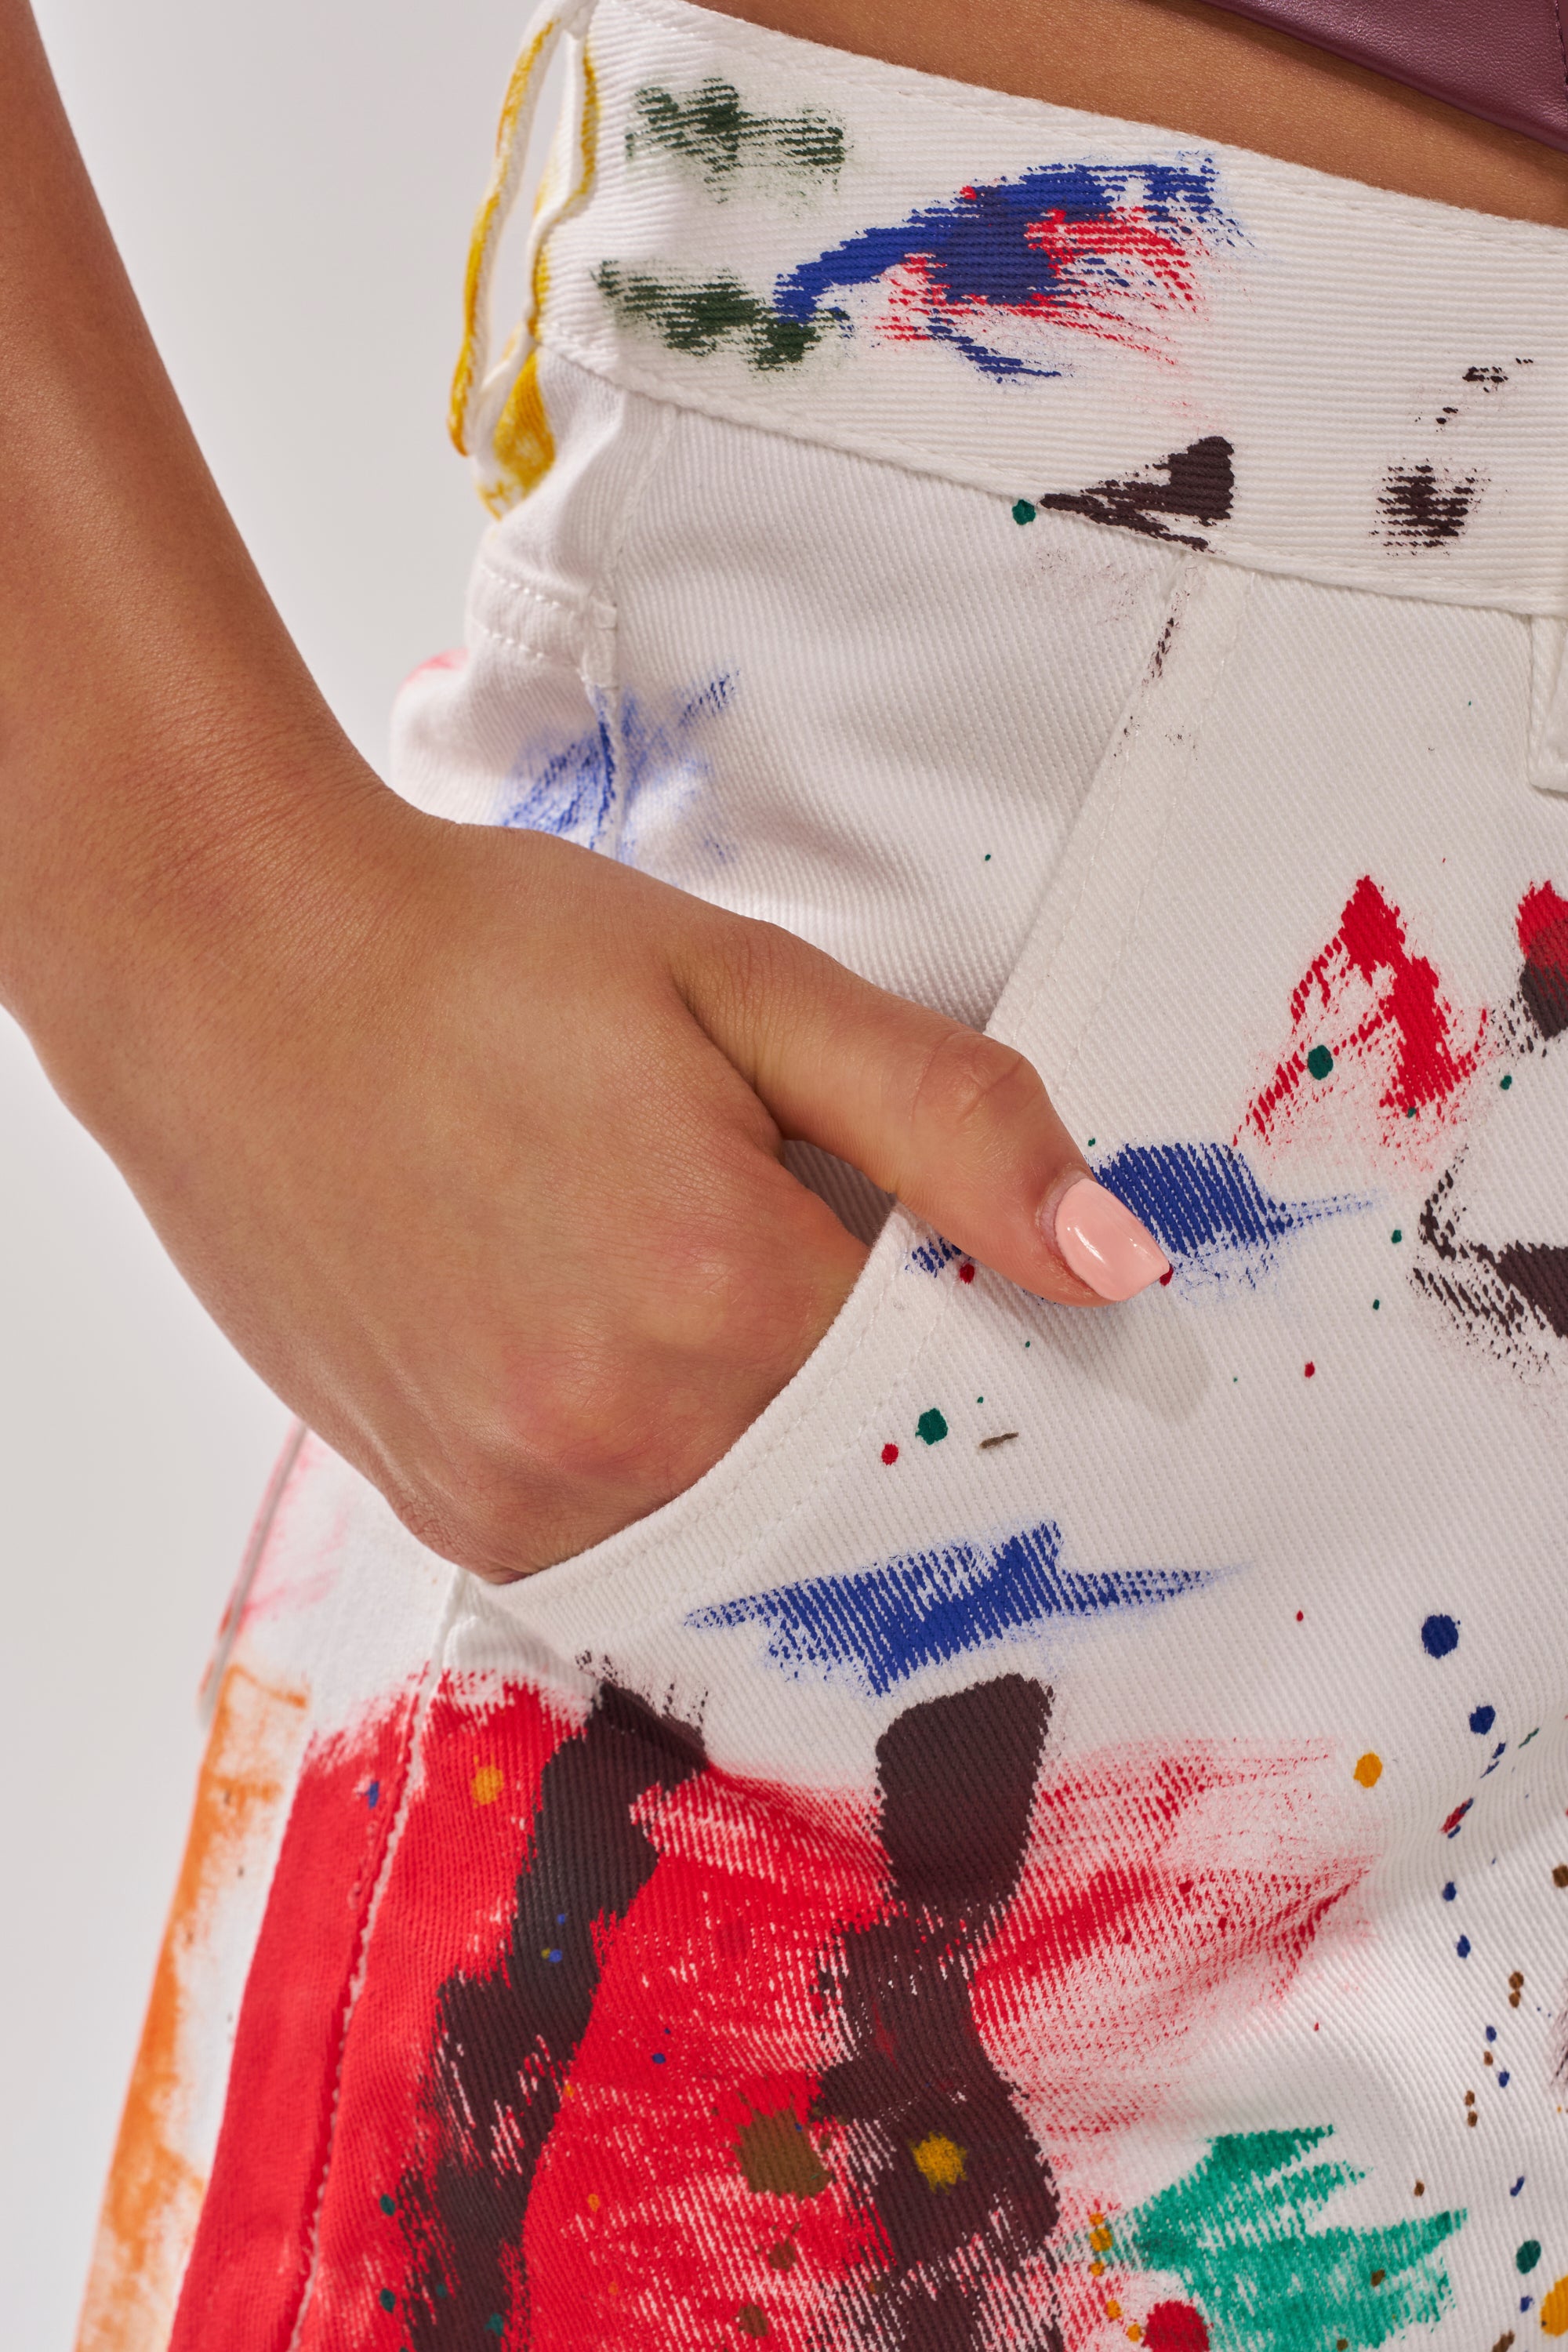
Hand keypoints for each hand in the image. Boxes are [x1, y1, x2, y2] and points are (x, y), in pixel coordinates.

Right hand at [44, 774, 1165, 1580]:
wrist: (235, 974)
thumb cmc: (488, 957)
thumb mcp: (745, 984)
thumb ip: (947, 1120)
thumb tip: (1117, 1266)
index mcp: (720, 1287)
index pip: (956, 1387)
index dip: (986, 1332)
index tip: (969, 1282)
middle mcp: (623, 1431)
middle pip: (861, 1481)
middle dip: (890, 1405)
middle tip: (830, 1278)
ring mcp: (523, 1494)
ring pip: (751, 1532)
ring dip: (779, 1448)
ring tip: (703, 1300)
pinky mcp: (451, 1513)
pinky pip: (630, 1551)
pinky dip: (673, 1478)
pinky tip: (628, 1360)